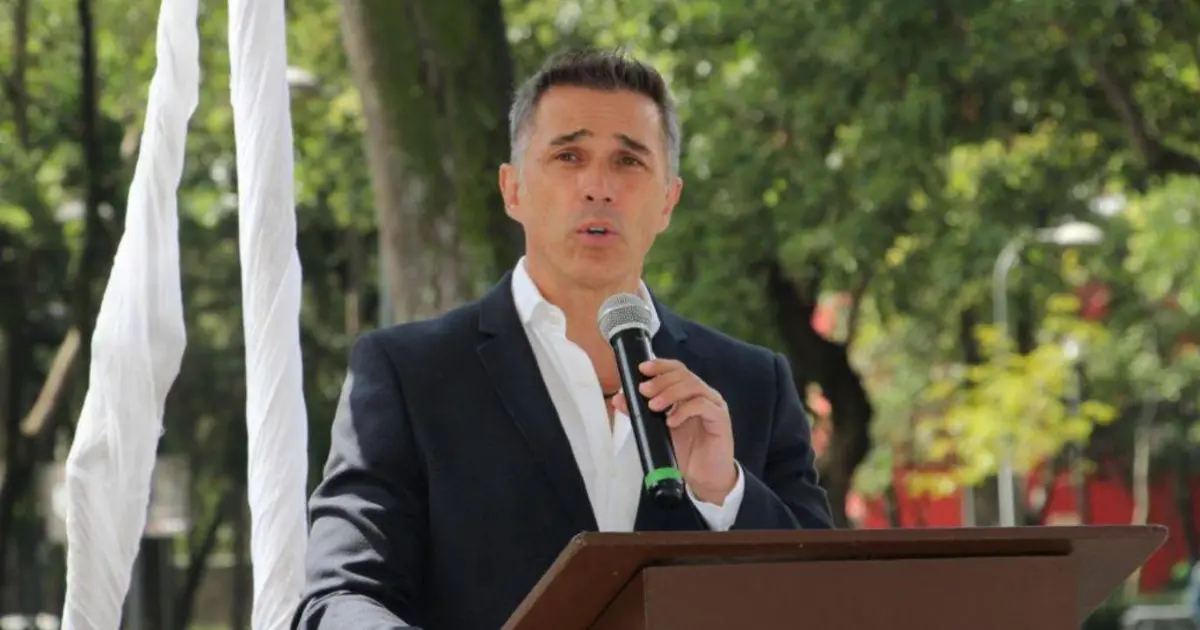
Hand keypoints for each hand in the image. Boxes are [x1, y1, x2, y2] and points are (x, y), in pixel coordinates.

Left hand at [612, 359, 736, 504]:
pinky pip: (703, 406)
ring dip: (670, 393)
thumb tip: (619, 399)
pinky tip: (671, 421)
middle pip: (684, 374)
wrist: (704, 476)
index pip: (676, 369)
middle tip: (644, 391)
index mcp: (689, 392)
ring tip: (653, 406)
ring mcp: (714, 405)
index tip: (642, 369)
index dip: (660, 365)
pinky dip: (684, 410)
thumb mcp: (658, 429)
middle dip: (661, 380)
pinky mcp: (721, 419)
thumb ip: (640, 413)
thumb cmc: (685, 450)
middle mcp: (703, 394)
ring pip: (693, 386)